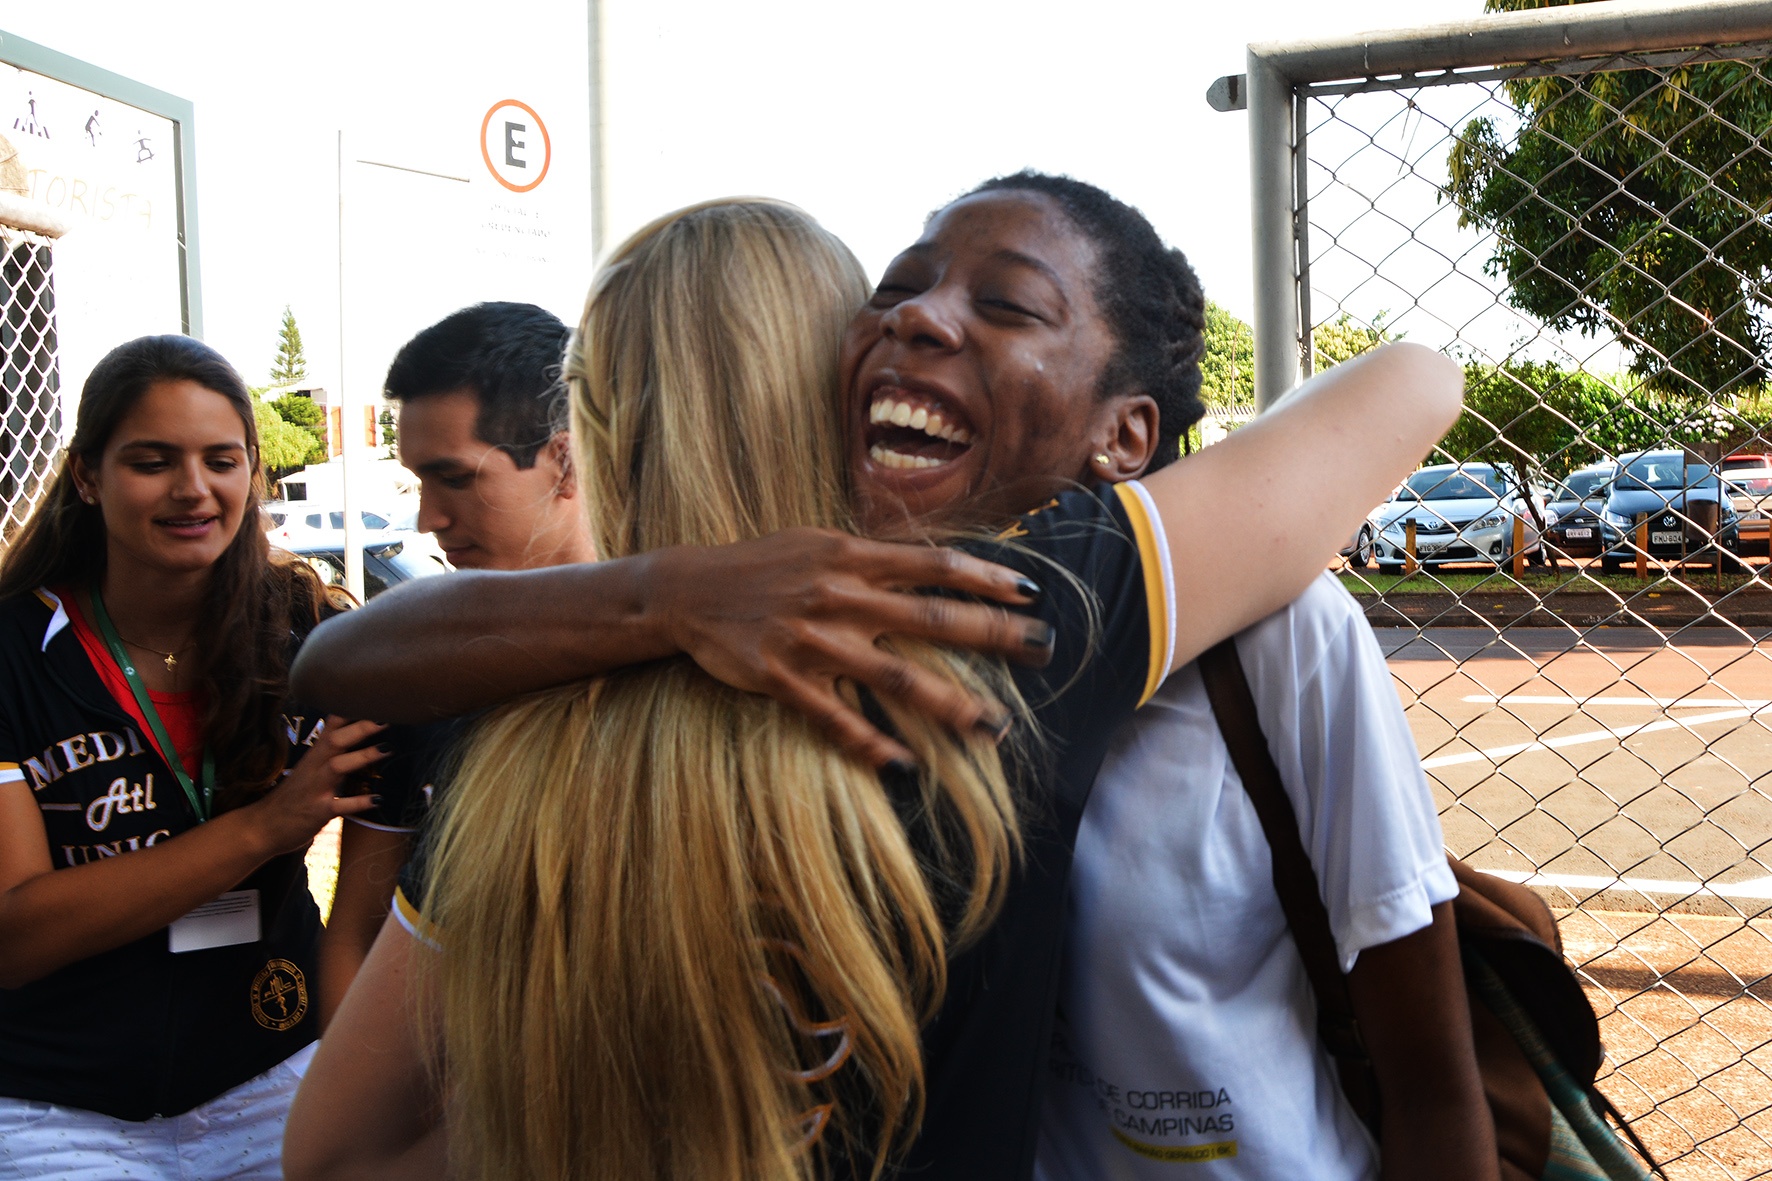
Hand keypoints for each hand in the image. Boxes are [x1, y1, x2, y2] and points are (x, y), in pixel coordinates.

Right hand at [246, 718, 388, 855]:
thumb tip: (360, 733)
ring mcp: (315, 789)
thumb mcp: (311, 769)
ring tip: (388, 748)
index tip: (374, 696)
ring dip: (362, 756)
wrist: (262, 827)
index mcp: (315, 756)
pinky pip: (339, 806)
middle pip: (335, 741)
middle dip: (361, 727)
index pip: (332, 726)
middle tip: (388, 715)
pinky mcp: (318, 811)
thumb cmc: (294, 796)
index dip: (351, 710)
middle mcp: (314, 768)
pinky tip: (378, 799)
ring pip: (337, 766)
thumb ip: (332, 752)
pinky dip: (358, 802)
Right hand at [649, 530, 1051, 767]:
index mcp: (852, 558)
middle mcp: (840, 596)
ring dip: (950, 705)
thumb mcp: (819, 542)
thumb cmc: (764, 564)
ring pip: (896, 677)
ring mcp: (813, 641)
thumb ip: (874, 556)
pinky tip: (904, 766)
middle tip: (1044, 650)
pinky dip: (870, 744)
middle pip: (932, 619)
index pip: (934, 565)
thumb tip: (935, 566)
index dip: (985, 577)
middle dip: (994, 635)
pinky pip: (835, 719)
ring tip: (994, 727)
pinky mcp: (784, 680)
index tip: (1030, 593)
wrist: (690, 590)